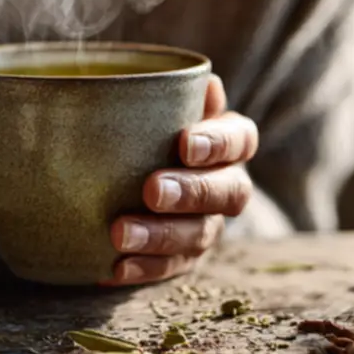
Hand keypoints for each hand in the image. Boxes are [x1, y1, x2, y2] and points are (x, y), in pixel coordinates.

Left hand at [104, 75, 256, 285]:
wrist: (119, 174)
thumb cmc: (141, 126)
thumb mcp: (150, 105)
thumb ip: (170, 94)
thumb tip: (207, 83)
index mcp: (227, 142)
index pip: (240, 139)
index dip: (218, 143)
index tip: (184, 143)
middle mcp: (227, 185)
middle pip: (228, 192)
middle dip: (192, 192)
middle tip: (151, 190)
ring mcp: (208, 224)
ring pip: (200, 235)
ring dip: (161, 235)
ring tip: (119, 233)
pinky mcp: (184, 258)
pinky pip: (172, 269)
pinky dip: (144, 269)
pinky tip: (113, 268)